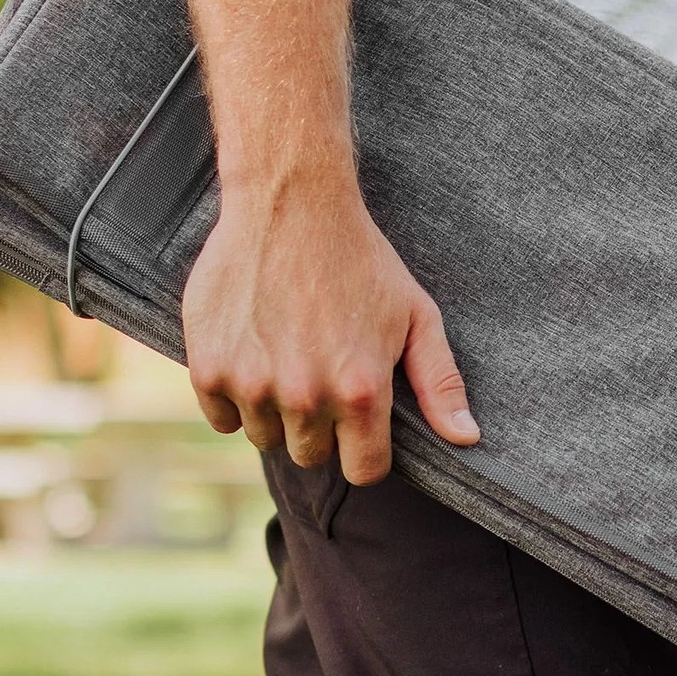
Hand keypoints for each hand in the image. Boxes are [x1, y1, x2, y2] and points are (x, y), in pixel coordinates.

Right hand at [183, 168, 479, 483]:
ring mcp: (253, 385)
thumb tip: (466, 440)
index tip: (361, 424)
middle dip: (321, 426)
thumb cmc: (363, 261)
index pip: (364, 471)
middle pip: (312, 456)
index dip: (366, 451)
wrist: (291, 204)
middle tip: (322, 370)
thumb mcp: (417, 316)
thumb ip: (441, 384)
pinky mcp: (209, 369)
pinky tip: (254, 351)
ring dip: (276, 410)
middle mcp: (306, 396)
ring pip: (266, 437)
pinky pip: (222, 419)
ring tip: (288, 354)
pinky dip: (235, 396)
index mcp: (361, 391)